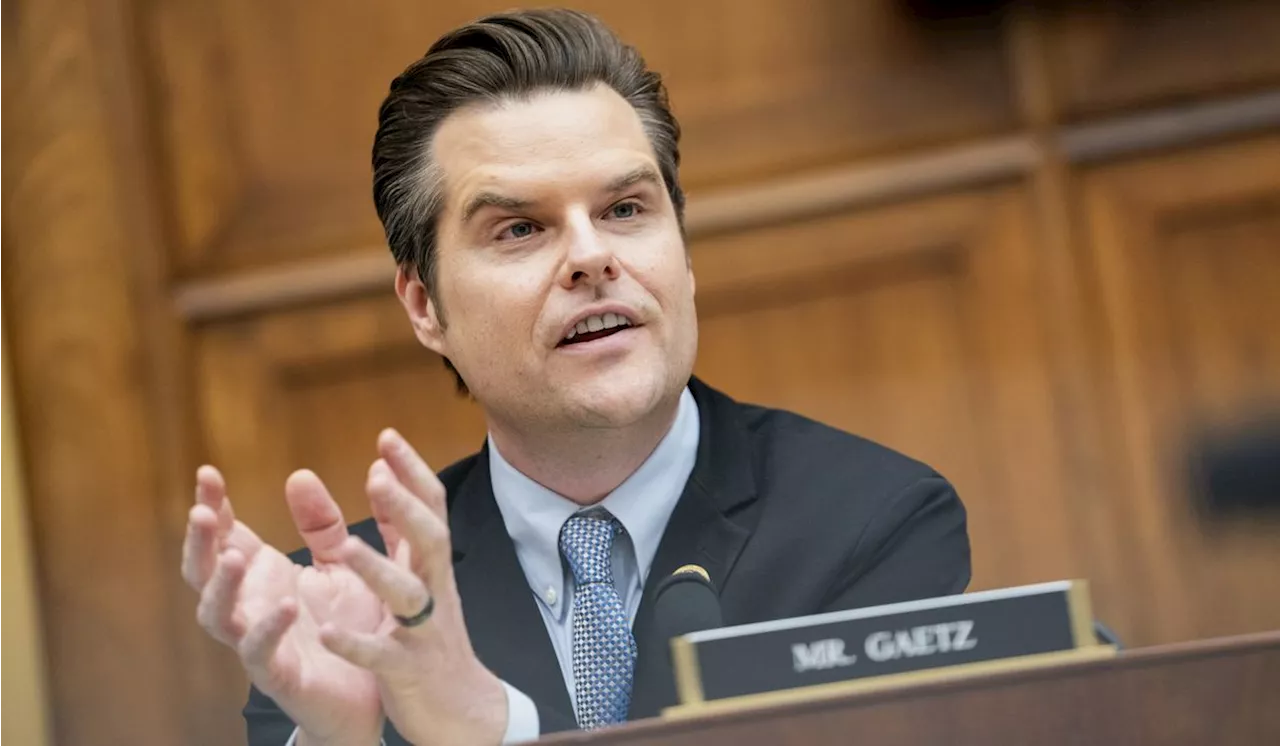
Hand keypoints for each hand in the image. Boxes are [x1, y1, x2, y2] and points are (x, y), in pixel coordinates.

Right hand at [181, 466, 386, 745]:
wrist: (375, 690)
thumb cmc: (348, 624)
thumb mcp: (340, 564)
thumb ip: (322, 524)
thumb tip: (300, 473)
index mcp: (263, 576)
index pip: (224, 536)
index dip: (211, 506)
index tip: (207, 472)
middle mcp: (250, 606)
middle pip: (204, 573)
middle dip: (199, 543)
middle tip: (201, 512)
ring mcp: (258, 642)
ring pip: (218, 616)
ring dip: (221, 587)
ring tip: (235, 557)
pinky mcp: (280, 676)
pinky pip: (261, 655)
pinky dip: (267, 630)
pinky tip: (285, 606)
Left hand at [318, 429, 508, 745]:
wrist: (461, 708)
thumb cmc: (432, 636)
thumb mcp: (420, 575)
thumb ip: (398, 526)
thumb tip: (381, 469)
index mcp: (432, 567)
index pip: (431, 509)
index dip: (412, 472)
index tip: (387, 436)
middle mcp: (435, 591)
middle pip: (431, 541)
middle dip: (407, 507)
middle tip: (378, 474)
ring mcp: (424, 631)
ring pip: (409, 595)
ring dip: (380, 570)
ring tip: (346, 548)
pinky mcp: (408, 671)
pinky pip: (383, 656)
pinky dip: (358, 645)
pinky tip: (329, 634)